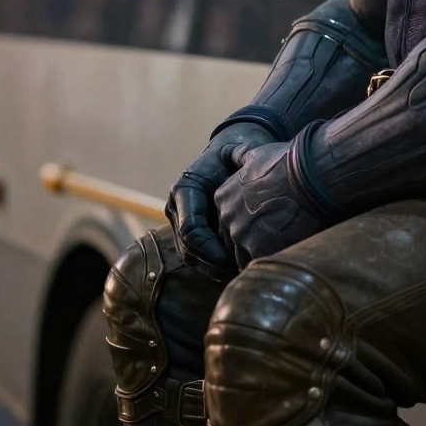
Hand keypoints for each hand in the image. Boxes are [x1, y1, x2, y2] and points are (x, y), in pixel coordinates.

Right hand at [165, 122, 275, 278]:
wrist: (226, 152)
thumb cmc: (235, 153)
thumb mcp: (238, 153)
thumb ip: (242, 159)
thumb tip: (248, 165)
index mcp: (185, 188)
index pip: (190, 228)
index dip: (209, 248)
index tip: (231, 257)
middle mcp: (176, 205)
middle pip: (187, 246)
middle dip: (210, 262)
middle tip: (235, 271)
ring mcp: (179, 218)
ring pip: (188, 253)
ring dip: (210, 267)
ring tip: (234, 273)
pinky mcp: (186, 228)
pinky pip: (193, 253)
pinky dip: (210, 264)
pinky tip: (230, 269)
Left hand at [214, 140, 329, 267]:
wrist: (307, 173)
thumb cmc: (286, 161)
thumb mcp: (258, 154)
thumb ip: (243, 159)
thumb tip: (241, 158)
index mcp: (224, 197)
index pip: (228, 221)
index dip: (247, 224)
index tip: (264, 222)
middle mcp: (228, 218)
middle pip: (233, 241)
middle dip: (251, 242)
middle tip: (274, 239)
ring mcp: (242, 235)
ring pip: (244, 256)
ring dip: (261, 255)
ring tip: (282, 248)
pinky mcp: (260, 250)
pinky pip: (261, 265)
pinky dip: (273, 262)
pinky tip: (287, 255)